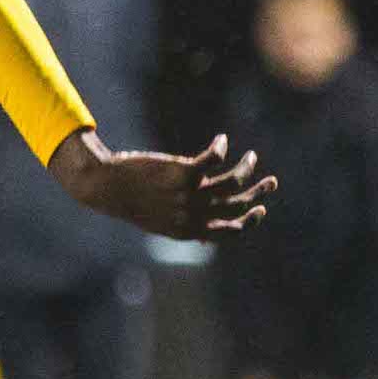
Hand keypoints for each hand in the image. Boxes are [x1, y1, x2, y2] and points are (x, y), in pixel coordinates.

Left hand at [49, 131, 273, 240]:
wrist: (106, 187)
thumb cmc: (131, 203)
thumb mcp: (160, 223)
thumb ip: (185, 228)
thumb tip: (205, 237)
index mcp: (188, 231)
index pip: (229, 231)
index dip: (249, 221)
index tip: (261, 209)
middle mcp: (192, 215)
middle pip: (236, 205)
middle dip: (258, 193)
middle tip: (271, 182)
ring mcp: (188, 194)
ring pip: (232, 182)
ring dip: (247, 168)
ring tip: (252, 157)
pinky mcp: (182, 172)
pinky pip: (214, 159)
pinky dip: (221, 147)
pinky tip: (221, 140)